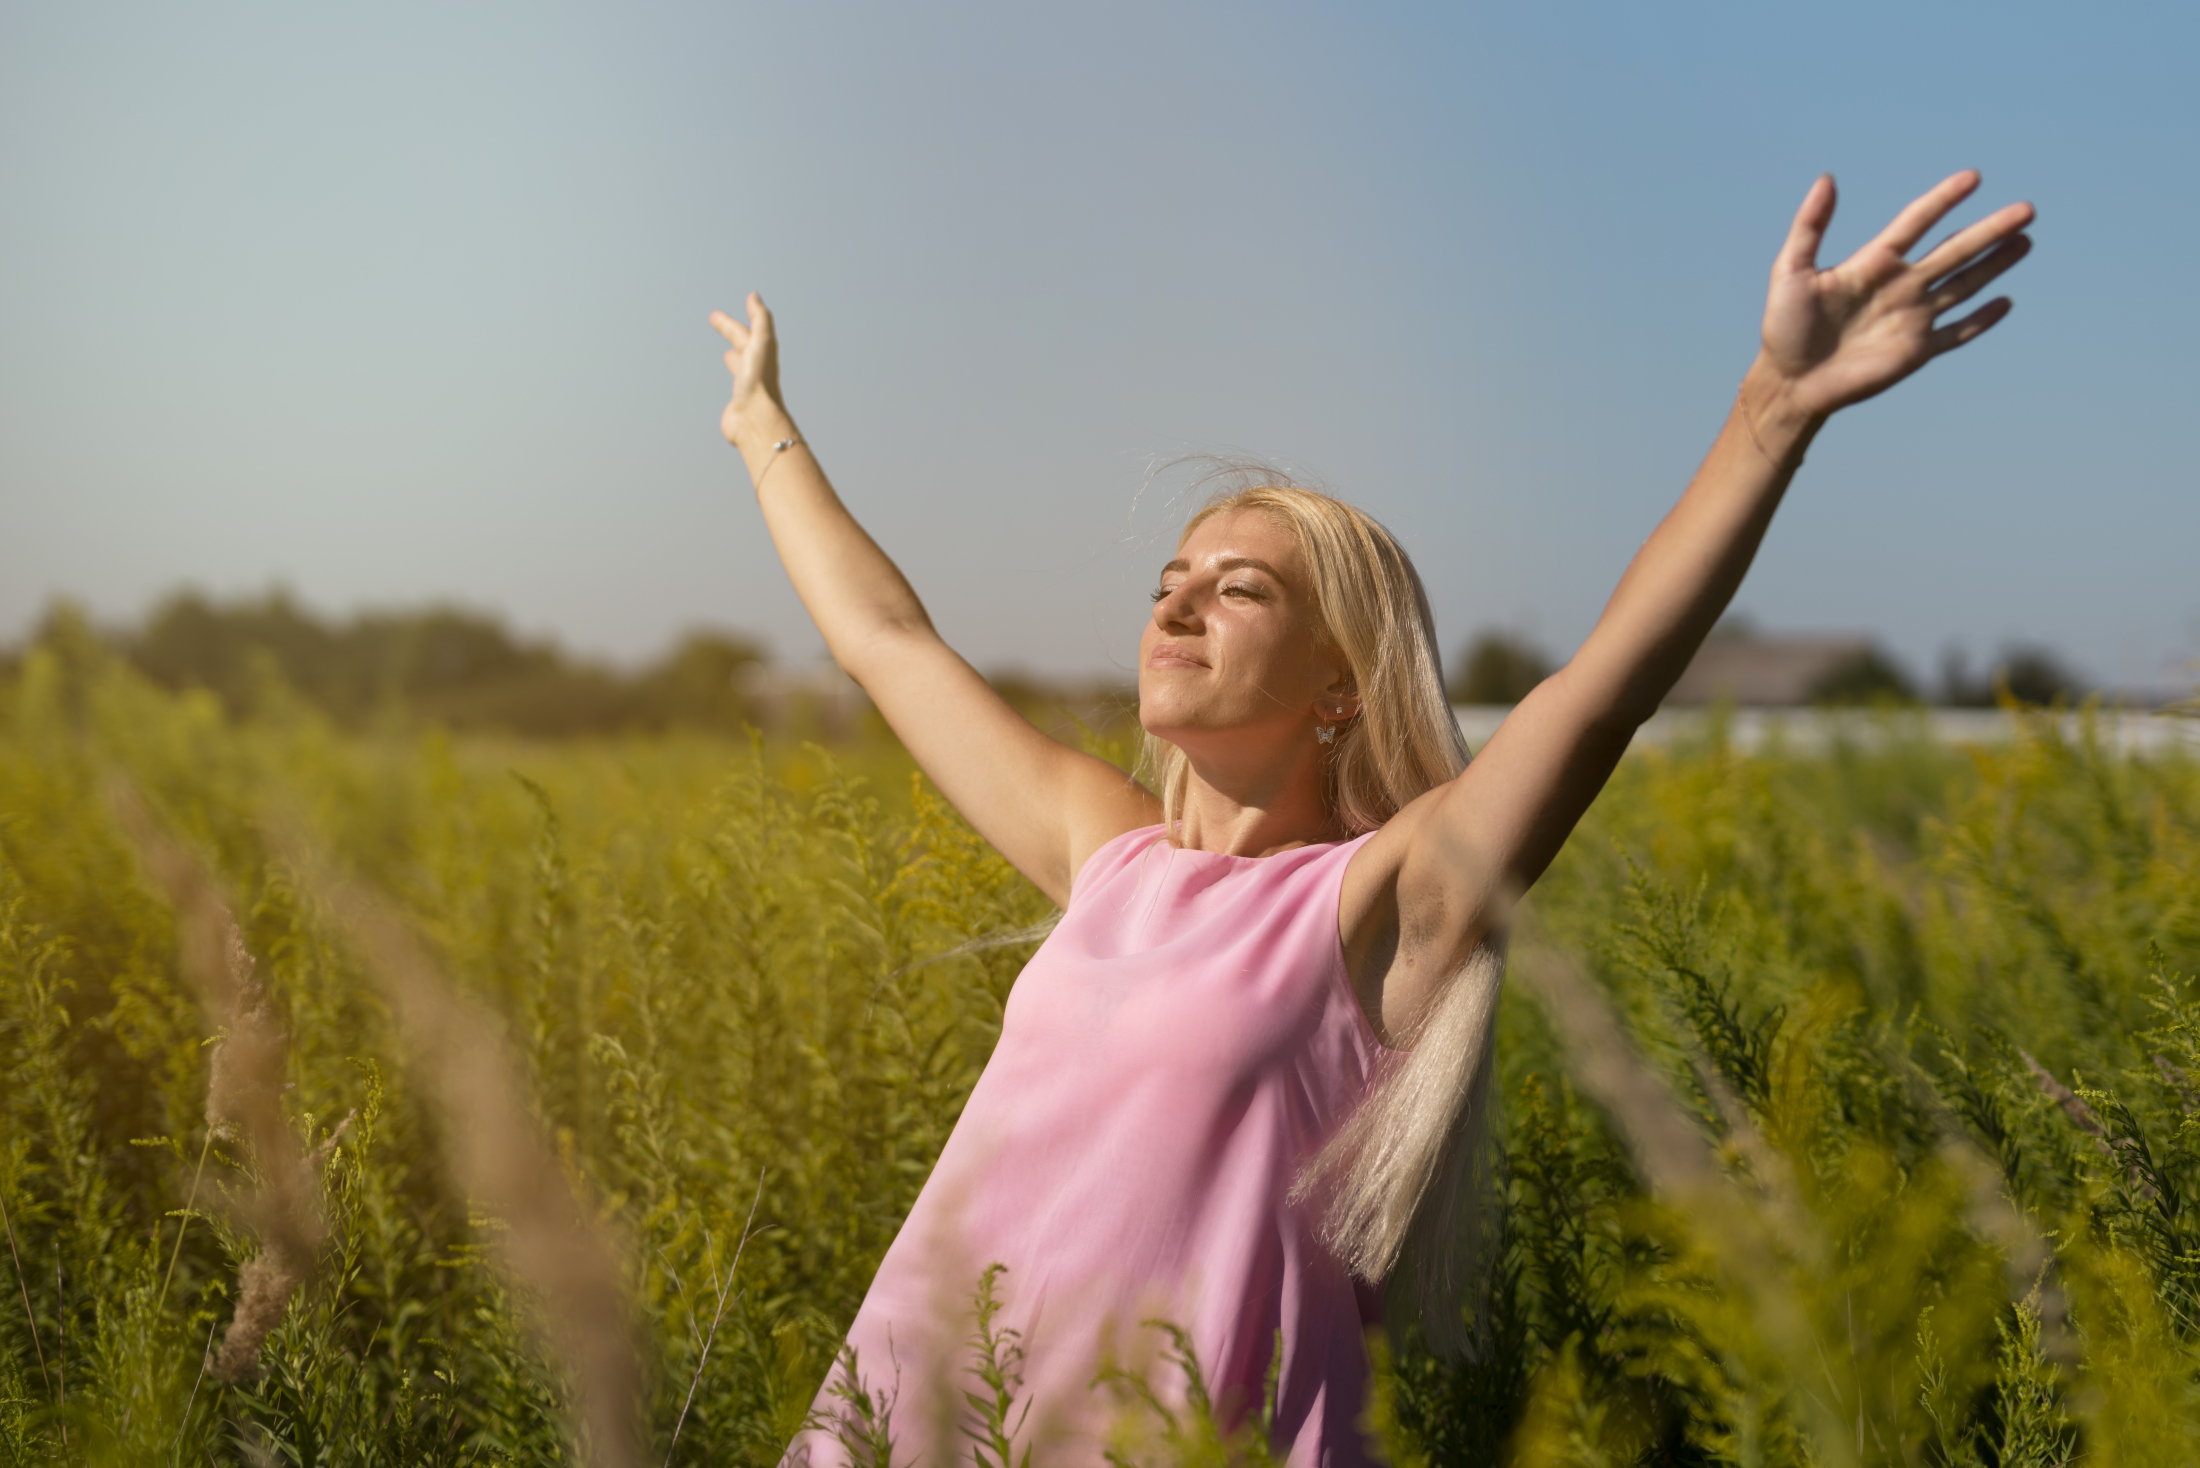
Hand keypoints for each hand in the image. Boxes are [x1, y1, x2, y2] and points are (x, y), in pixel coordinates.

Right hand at [708, 292, 787, 448]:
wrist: (756, 421)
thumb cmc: (759, 382)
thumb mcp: (761, 343)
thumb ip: (759, 319)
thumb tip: (754, 295)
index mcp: (760, 355)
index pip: (743, 331)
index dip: (731, 320)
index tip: (718, 312)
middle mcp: (755, 370)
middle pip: (742, 345)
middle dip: (730, 332)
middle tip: (714, 320)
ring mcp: (747, 387)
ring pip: (740, 368)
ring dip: (734, 358)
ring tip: (728, 354)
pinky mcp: (739, 404)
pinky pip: (735, 390)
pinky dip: (731, 385)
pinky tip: (732, 387)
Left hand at [1755, 171, 2033, 422]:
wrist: (1789, 381)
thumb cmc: (1784, 327)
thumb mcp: (1791, 270)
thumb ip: (1810, 226)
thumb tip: (1827, 178)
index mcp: (1874, 262)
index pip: (1917, 222)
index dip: (1944, 199)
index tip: (1973, 178)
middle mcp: (1900, 285)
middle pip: (1954, 250)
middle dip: (1990, 230)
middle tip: (2027, 209)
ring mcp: (1912, 318)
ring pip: (1964, 285)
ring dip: (1996, 264)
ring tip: (2026, 241)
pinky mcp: (1916, 351)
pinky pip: (1957, 333)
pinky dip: (1982, 320)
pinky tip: (2006, 301)